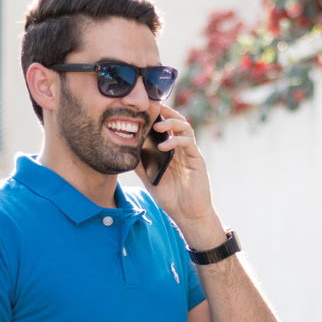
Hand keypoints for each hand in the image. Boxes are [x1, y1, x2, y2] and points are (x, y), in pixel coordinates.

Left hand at [134, 106, 224, 247]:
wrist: (187, 214)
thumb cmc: (170, 197)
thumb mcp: (150, 178)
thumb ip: (140, 164)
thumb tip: (125, 151)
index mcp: (171, 150)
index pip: (166, 127)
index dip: (158, 115)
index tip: (144, 108)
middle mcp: (182, 149)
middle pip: (177, 122)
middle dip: (166, 112)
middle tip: (153, 107)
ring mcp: (190, 153)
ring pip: (185, 128)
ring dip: (171, 123)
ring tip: (157, 125)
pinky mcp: (197, 160)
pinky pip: (188, 144)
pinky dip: (176, 141)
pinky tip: (164, 146)